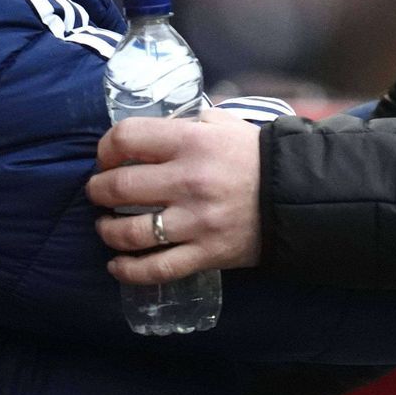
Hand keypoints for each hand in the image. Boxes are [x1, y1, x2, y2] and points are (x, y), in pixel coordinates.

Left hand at [86, 107, 262, 283]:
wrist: (297, 195)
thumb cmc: (256, 156)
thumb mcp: (223, 124)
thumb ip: (188, 123)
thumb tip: (156, 128)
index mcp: (191, 142)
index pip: (126, 138)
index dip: (105, 148)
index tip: (106, 157)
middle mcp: (188, 181)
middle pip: (118, 187)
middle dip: (98, 191)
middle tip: (99, 192)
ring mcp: (195, 221)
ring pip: (129, 232)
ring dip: (107, 230)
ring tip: (106, 225)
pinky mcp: (205, 253)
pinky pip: (156, 269)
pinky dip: (128, 271)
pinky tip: (117, 265)